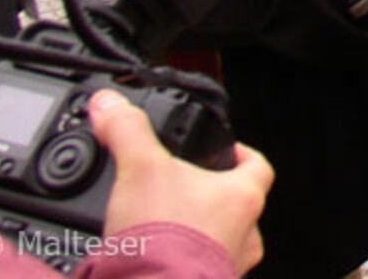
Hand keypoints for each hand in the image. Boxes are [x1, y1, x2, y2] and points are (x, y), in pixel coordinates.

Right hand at [91, 88, 273, 274]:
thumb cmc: (163, 241)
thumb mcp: (141, 170)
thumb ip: (127, 131)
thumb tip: (110, 104)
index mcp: (243, 197)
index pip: (257, 166)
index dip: (240, 153)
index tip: (224, 148)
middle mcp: (246, 234)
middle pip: (236, 206)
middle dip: (208, 199)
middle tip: (181, 192)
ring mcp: (228, 268)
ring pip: (220, 242)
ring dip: (196, 235)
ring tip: (165, 230)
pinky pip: (199, 271)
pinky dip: (181, 264)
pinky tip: (155, 260)